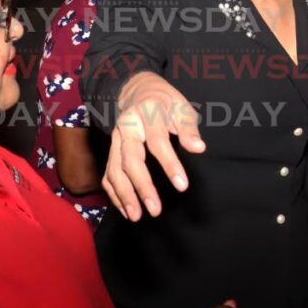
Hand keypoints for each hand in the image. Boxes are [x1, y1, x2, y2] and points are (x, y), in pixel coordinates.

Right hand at [103, 72, 205, 220]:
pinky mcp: (111, 151)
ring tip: (137, 216)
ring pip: (114, 169)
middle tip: (155, 209)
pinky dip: (114, 194)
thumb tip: (198, 147)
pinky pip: (108, 174)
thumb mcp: (181, 107)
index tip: (182, 186)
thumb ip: (189, 129)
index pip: (157, 142)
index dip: (170, 164)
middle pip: (130, 159)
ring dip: (124, 195)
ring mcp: (115, 140)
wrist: (138, 91)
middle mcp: (126, 127)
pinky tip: (127, 210)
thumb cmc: (165, 102)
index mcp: (147, 114)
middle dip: (142, 186)